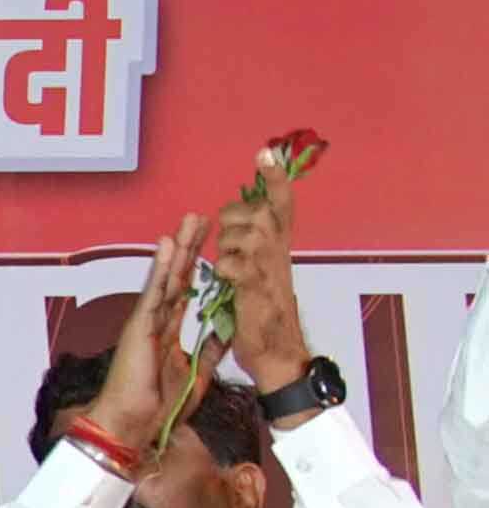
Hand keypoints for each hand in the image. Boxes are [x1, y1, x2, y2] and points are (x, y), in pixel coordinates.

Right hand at [75, 215, 209, 452]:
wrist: (134, 424)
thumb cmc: (158, 406)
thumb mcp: (199, 373)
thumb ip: (210, 349)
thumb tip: (225, 329)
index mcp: (166, 332)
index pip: (185, 291)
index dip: (197, 266)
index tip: (211, 243)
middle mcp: (154, 322)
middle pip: (176, 277)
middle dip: (189, 248)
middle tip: (201, 218)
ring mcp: (145, 322)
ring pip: (165, 278)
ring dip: (177, 248)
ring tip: (188, 221)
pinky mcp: (139, 326)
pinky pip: (154, 291)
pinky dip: (161, 267)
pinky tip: (167, 244)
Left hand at [209, 152, 312, 397]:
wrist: (278, 355)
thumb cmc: (265, 314)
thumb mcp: (262, 273)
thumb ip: (256, 247)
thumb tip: (244, 223)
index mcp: (279, 248)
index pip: (282, 204)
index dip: (275, 179)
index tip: (265, 152)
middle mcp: (279, 254)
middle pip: (263, 210)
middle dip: (238, 216)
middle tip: (228, 236)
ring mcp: (268, 271)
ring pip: (247, 232)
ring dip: (228, 244)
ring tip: (228, 266)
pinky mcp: (254, 291)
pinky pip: (234, 264)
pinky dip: (224, 267)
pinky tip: (225, 280)